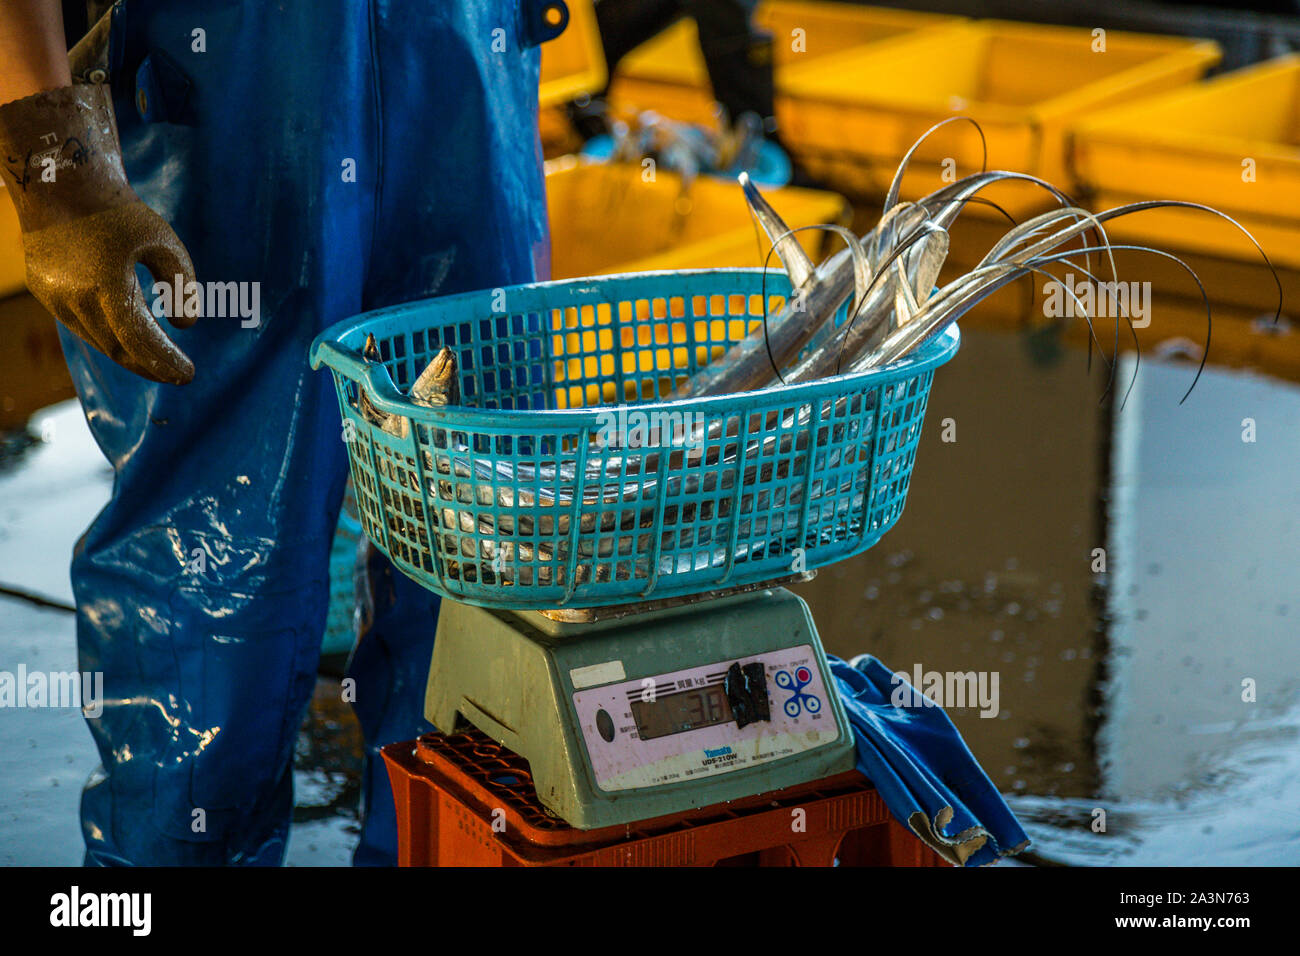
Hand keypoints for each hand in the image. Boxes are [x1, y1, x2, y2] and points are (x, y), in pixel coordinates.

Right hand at [0, 83, 198, 383]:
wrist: (61, 184)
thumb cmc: (120, 212)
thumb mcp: (164, 242)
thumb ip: (181, 283)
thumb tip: (186, 325)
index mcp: (104, 284)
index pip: (139, 339)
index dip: (165, 361)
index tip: (189, 374)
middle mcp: (73, 297)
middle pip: (118, 348)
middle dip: (150, 366)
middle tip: (179, 376)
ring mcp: (54, 298)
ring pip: (97, 341)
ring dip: (129, 356)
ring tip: (159, 364)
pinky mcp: (45, 293)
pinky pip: (81, 326)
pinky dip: (108, 337)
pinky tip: (130, 342)